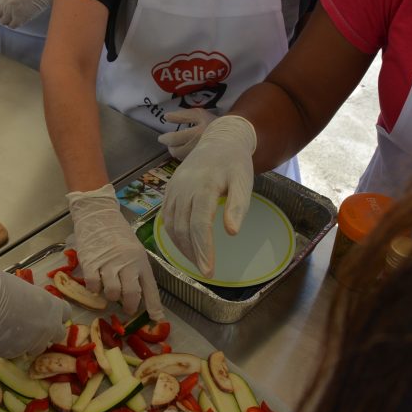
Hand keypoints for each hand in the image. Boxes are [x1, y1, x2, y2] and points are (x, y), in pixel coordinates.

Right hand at [0, 268, 70, 357]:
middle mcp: (47, 328)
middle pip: (58, 335)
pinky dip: (10, 345)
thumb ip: (34, 300)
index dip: (57, 314)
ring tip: (13, 330)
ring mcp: (32, 343)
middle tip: (34, 325)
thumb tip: (31, 304)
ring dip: (30, 342)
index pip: (66, 314)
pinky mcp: (14, 353)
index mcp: (51, 307)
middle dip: (48, 332)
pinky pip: (16, 351)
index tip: (49, 313)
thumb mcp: (23, 288)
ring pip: (37, 348)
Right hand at [68, 185, 164, 319]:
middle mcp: (127, 263)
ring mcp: (108, 263)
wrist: (97, 213)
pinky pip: (93, 285)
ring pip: (112, 293)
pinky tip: (95, 282)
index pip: (150, 288)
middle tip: (127, 309)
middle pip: (131, 295)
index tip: (157, 319)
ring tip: (109, 289)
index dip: (154, 306)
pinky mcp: (91, 262)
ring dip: (111, 296)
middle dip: (130, 307)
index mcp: (140, 260)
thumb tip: (137, 294)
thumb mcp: (134, 248)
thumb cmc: (117, 232)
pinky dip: (94, 288)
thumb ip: (136, 269)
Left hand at [157, 108, 216, 159]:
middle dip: (170, 147)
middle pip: (176, 151)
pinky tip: (187, 151)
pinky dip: (184, 156)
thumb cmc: (213, 122)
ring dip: (177, 152)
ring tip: (178, 146)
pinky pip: (189, 161)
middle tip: (170, 143)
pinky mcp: (203, 161)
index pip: (174, 139)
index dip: (165, 138)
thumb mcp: (198, 114)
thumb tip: (166, 117)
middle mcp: (196, 146)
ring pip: (181, 158)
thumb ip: (181, 115)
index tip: (161, 138)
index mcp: (195, 133)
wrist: (233, 134)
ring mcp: (200, 155)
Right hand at [161, 115, 256, 277]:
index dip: (203, 250)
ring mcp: (174, 189)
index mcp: (204, 187)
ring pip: (171, 225)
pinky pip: (167, 217)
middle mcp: (184, 189)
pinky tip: (184, 244)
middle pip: (183, 229)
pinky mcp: (169, 190)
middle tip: (205, 271)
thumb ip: (238, 206)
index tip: (209, 271)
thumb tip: (231, 233)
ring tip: (196, 261)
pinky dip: (173, 234)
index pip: (199, 225)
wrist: (219, 140)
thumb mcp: (244, 181)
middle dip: (193, 254)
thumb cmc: (235, 163)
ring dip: (181, 247)